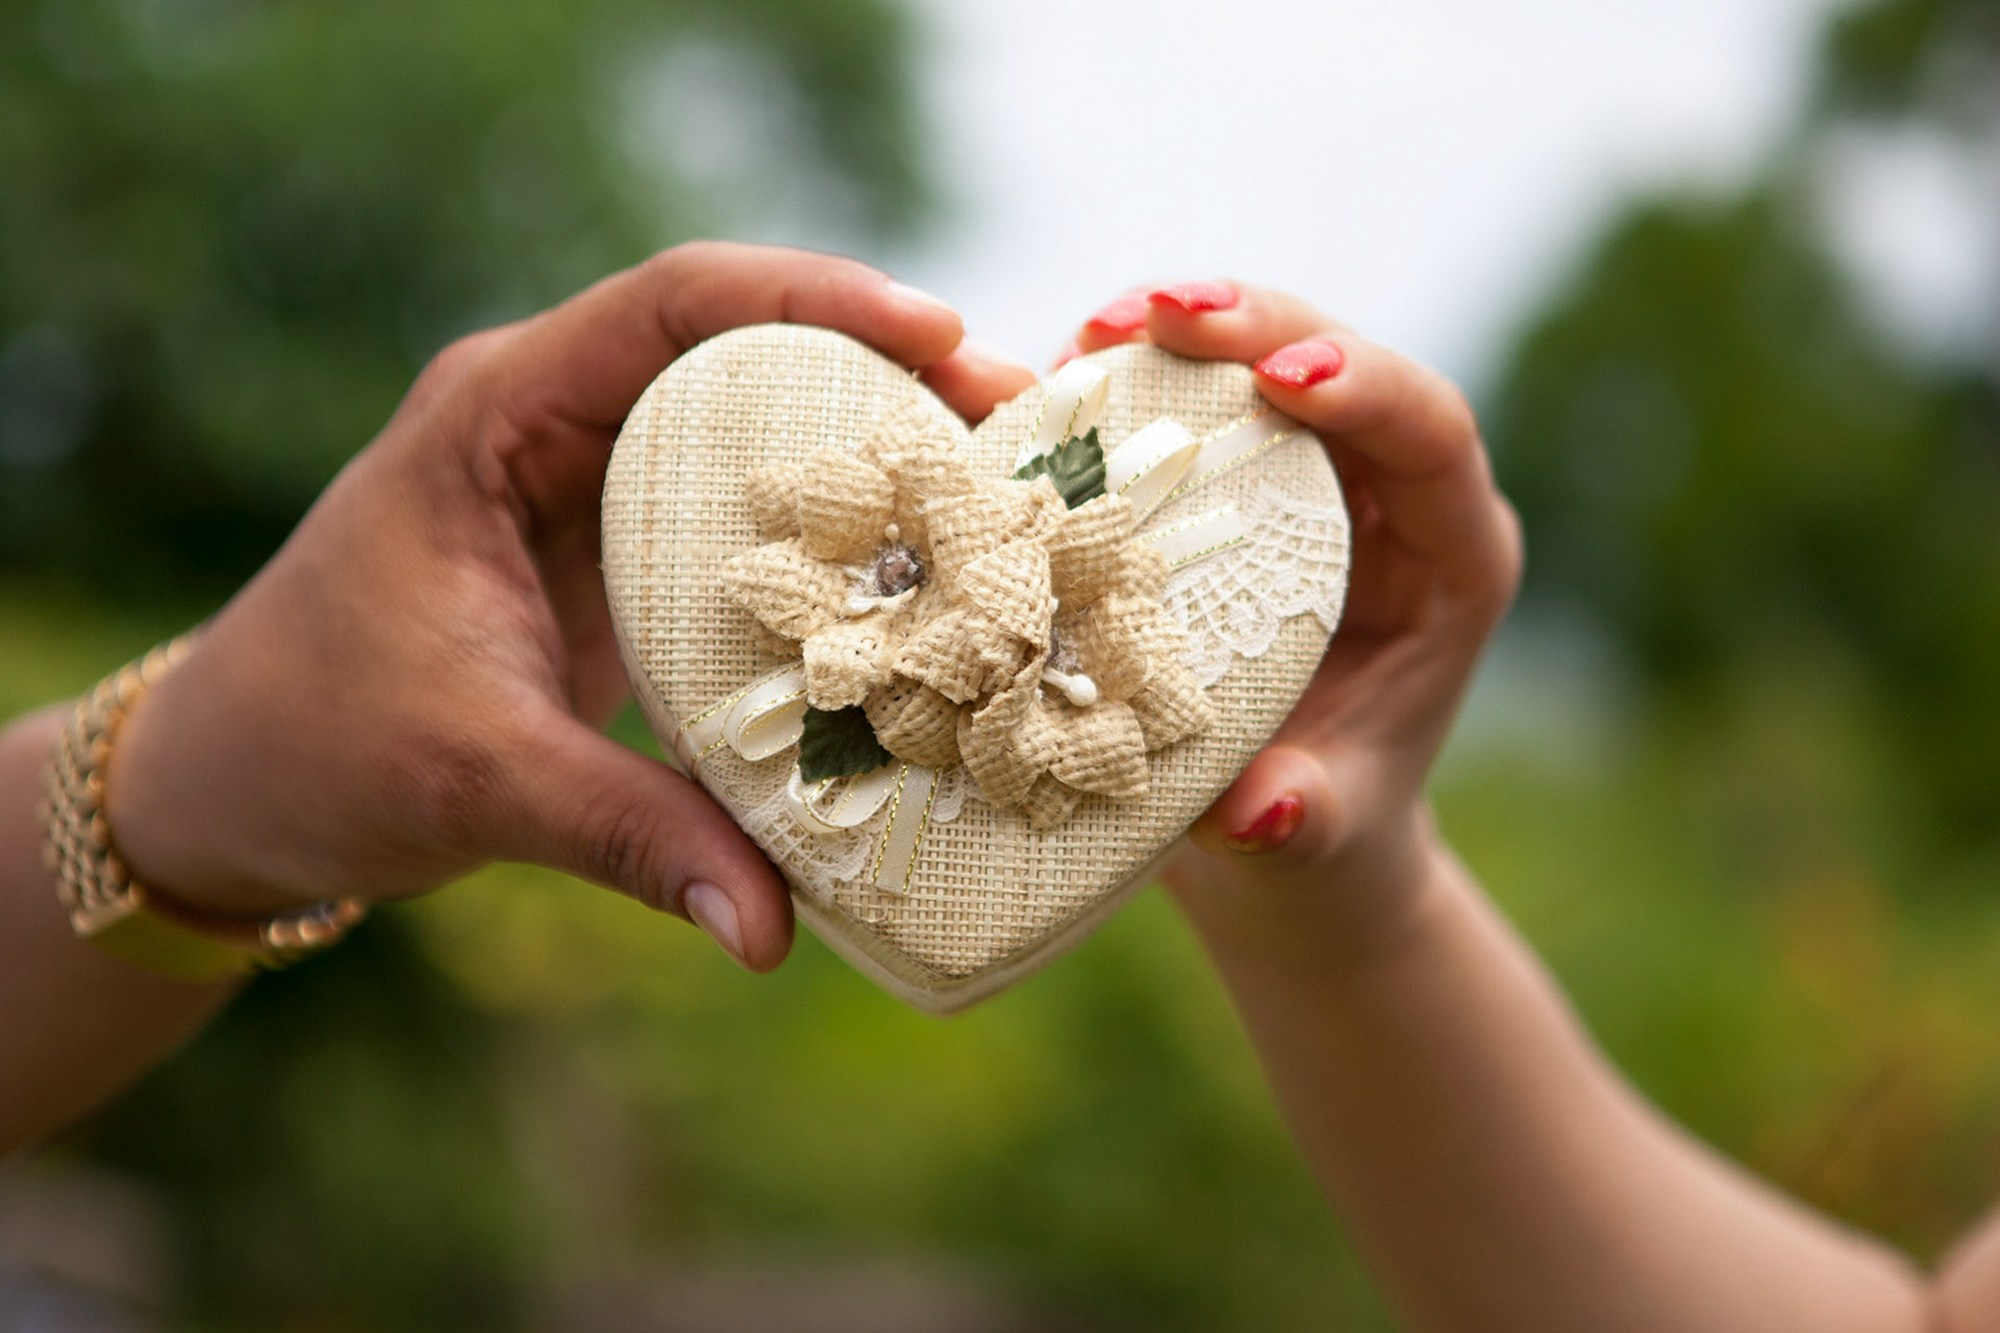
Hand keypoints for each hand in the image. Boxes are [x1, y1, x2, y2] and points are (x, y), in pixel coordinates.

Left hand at [103, 242, 1035, 970]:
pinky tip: (920, 572)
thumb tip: (767, 930)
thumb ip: (626, 836)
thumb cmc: (315, 747)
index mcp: (495, 417)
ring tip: (1001, 478)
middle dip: (881, 367)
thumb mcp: (475, 779)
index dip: (811, 299)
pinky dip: (831, 529)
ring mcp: (589, 487)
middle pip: (739, 350)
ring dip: (870, 442)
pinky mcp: (616, 557)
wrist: (232, 784)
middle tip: (1014, 411)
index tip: (936, 329)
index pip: (670, 305)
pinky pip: (742, 513)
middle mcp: (551, 424)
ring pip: (751, 425)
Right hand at [1068, 281, 1520, 962]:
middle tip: (1160, 312)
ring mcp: (1303, 482)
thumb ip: (1300, 817)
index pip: (1432, 434)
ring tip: (1093, 330)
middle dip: (1254, 323)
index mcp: (1449, 558)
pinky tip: (1052, 376)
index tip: (1284, 376)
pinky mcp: (1230, 488)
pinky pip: (1184, 408)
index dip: (1369, 386)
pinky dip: (1121, 385)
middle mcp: (1384, 497)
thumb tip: (1259, 809)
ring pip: (1255, 362)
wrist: (1275, 833)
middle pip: (1336, 362)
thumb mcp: (1316, 835)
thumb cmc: (1320, 832)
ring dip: (1175, 334)